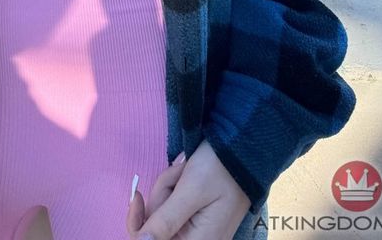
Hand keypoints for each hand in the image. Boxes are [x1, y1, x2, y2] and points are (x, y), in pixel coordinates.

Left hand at [127, 140, 250, 239]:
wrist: (244, 149)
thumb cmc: (220, 168)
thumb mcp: (191, 190)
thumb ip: (165, 220)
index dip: (137, 223)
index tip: (137, 195)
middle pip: (156, 227)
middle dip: (162, 195)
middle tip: (179, 172)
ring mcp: (198, 232)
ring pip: (163, 213)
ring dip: (168, 187)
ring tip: (187, 170)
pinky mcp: (197, 220)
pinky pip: (173, 208)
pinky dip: (173, 188)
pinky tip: (186, 174)